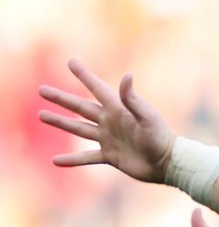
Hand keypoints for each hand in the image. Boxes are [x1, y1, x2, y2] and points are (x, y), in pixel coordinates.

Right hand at [39, 59, 176, 183]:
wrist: (168, 164)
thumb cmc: (160, 138)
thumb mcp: (147, 116)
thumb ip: (133, 99)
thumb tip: (127, 75)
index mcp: (118, 110)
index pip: (97, 88)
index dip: (84, 76)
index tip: (71, 62)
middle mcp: (110, 122)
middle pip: (80, 108)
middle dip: (62, 99)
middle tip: (42, 90)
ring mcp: (109, 139)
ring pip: (79, 129)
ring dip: (61, 123)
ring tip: (42, 116)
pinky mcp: (110, 157)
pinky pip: (86, 157)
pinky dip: (72, 159)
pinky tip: (56, 160)